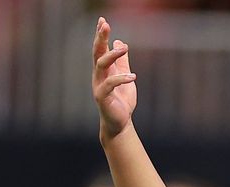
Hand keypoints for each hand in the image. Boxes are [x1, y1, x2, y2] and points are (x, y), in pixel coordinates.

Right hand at [93, 17, 137, 138]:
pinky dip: (120, 79)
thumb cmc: (122, 100)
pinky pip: (109, 84)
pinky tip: (132, 76)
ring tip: (125, 48)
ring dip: (112, 55)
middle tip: (105, 24)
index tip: (102, 20)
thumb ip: (122, 61)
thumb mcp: (125, 76)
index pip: (100, 49)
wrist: (120, 123)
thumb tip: (120, 42)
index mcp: (103, 70)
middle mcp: (98, 76)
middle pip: (97, 53)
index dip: (100, 35)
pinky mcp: (102, 97)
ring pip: (100, 65)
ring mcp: (99, 86)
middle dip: (100, 38)